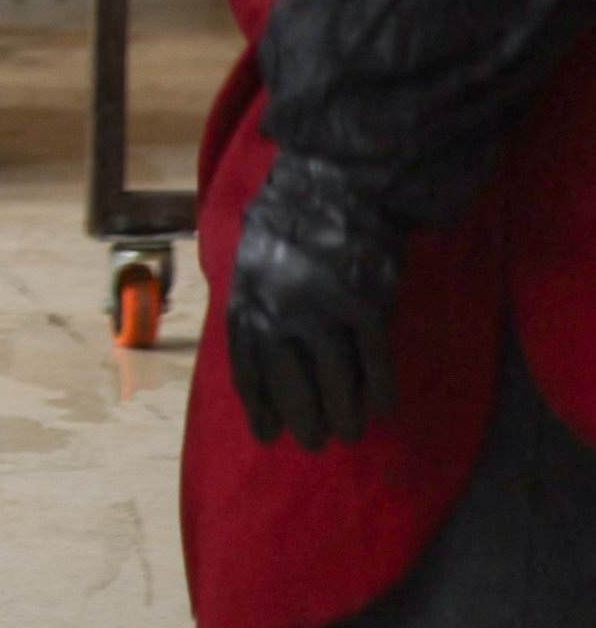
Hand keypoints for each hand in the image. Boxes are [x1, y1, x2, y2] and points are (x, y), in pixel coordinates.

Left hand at [226, 157, 407, 451]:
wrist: (340, 184)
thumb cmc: (291, 223)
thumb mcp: (251, 260)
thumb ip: (253, 306)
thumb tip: (257, 357)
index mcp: (246, 297)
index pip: (248, 368)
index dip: (260, 406)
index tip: (269, 434)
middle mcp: (280, 309)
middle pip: (290, 382)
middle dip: (302, 417)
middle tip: (313, 442)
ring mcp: (324, 310)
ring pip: (334, 380)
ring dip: (343, 414)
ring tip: (348, 434)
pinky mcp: (368, 307)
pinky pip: (375, 361)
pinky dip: (379, 390)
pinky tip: (382, 409)